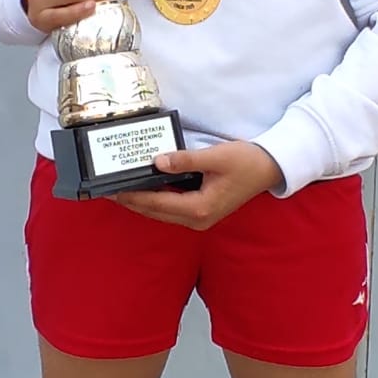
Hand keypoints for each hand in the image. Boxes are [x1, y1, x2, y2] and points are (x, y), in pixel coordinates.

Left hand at [113, 141, 283, 230]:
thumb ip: (185, 161)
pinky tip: (146, 190)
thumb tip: (157, 162)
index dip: (131, 195)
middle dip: (131, 201)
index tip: (110, 189)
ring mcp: (201, 218)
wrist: (271, 169)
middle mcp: (198, 219)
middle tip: (106, 191)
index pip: (156, 202)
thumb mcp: (215, 157)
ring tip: (120, 190)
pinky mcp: (203, 212)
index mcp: (199, 208)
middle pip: (155, 212)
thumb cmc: (247, 162)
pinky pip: (172, 209)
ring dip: (141, 203)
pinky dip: (156, 201)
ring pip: (162, 213)